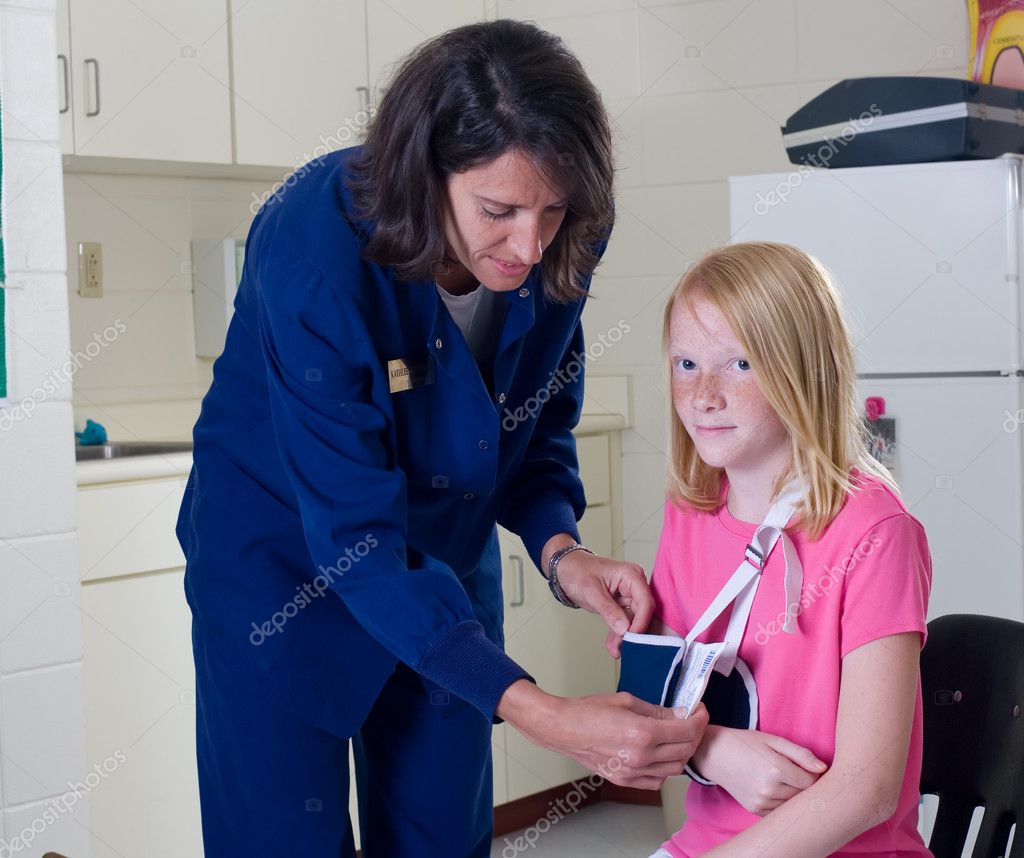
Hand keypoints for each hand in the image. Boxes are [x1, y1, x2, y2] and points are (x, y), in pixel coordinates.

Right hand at [496, 679, 708, 789]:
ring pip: (675, 768)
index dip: (699, 719)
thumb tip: (680, 713)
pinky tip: (661, 754)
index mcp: (642, 733)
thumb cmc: (589, 710)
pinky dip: (666, 768)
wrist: (563, 729)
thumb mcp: (627, 700)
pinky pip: (657, 780)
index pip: (686, 730)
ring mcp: (633, 772)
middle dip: (694, 734)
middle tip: (693, 720)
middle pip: (684, 750)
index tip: (701, 710)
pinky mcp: (625, 781)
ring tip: (679, 736)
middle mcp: (641, 757)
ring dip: (683, 752)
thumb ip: (657, 710)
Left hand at [548, 545, 651, 657]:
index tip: (632, 636)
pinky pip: (623, 622)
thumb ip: (608, 610)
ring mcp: (629, 596)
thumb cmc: (578, 571)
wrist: (566, 569)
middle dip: (632, 632)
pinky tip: (612, 646)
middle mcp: (634, 585)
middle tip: (623, 647)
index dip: (641, 621)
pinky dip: (617, 634)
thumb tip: (624, 628)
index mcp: (631, 575)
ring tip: (615, 649)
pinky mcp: (621, 605)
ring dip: (624, 637)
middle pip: (642, 613)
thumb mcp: (591, 591)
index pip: (645, 601)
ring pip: (633, 621)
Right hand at [691, 725, 827, 814]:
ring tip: (786, 780)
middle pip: (803, 795)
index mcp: (776, 768)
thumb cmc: (746, 743)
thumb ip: (800, 753)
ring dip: (794, 795)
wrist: (715, 753)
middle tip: (799, 774)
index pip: (811, 782)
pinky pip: (779, 811)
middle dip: (806, 786)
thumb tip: (823, 769)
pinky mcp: (755, 809)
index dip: (814, 775)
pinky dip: (782, 802)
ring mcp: (761, 801)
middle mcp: (769, 789)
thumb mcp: (773, 740)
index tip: (809, 768)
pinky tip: (775, 789)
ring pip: (792, 805)